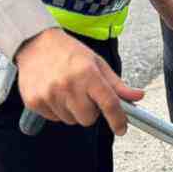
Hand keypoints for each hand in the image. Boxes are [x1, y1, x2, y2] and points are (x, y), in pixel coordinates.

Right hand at [15, 27, 143, 133]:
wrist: (35, 43)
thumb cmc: (69, 52)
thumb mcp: (97, 63)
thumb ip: (117, 84)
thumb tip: (138, 97)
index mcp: (88, 73)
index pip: (109, 103)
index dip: (118, 120)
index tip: (121, 128)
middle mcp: (68, 85)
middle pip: (88, 119)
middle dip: (90, 112)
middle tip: (85, 95)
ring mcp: (49, 95)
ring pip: (70, 120)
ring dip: (73, 111)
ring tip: (67, 90)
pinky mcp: (34, 102)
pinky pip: (54, 119)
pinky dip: (57, 110)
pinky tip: (54, 92)